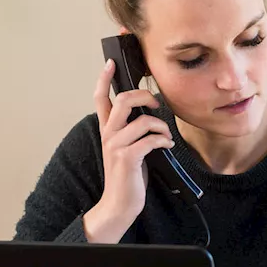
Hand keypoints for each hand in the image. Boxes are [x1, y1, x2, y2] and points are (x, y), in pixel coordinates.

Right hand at [82, 58, 174, 243]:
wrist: (119, 204)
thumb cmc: (127, 176)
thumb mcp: (127, 148)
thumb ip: (131, 130)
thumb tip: (150, 114)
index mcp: (107, 130)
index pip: (100, 98)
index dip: (105, 78)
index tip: (111, 63)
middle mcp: (108, 134)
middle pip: (124, 100)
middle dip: (146, 95)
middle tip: (156, 103)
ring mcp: (116, 146)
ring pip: (143, 120)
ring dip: (161, 125)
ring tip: (165, 135)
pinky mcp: (128, 158)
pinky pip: (151, 139)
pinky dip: (163, 140)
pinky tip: (166, 146)